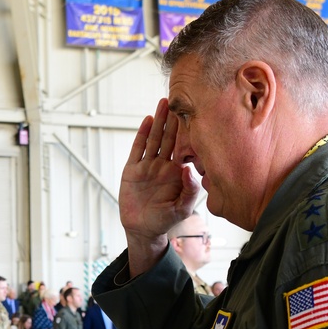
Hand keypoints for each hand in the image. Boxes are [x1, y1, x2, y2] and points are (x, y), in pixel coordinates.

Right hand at [121, 99, 201, 274]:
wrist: (143, 229)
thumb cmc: (165, 220)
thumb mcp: (183, 208)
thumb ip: (189, 190)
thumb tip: (187, 169)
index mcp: (176, 172)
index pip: (184, 147)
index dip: (188, 131)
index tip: (195, 114)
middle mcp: (162, 166)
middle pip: (170, 137)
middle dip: (174, 119)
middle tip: (180, 99)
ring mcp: (147, 166)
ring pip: (154, 139)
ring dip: (160, 121)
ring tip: (164, 103)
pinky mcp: (132, 170)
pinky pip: (138, 149)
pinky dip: (143, 135)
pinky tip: (148, 121)